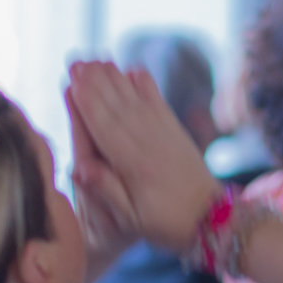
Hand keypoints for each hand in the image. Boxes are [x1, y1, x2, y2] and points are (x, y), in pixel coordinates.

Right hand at [66, 60, 220, 250]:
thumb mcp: (131, 219)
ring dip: (114, 77)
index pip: (104, 127)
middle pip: (116, 106)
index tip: (71, 81)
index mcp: (134, 164)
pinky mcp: (176, 131)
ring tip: (97, 59)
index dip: (86, 103)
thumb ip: (106, 190)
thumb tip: (78, 168)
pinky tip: (134, 69)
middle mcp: (149, 143)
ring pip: (134, 100)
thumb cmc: (166, 223)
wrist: (211, 219)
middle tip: (76, 61)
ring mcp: (164, 134)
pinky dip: (145, 85)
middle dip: (95, 82)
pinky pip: (158, 102)